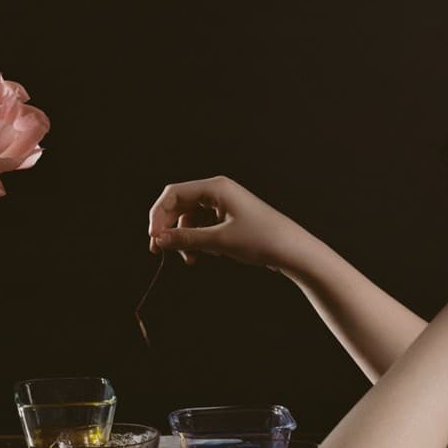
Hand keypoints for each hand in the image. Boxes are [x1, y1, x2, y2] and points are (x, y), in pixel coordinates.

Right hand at [148, 176, 309, 271]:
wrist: (293, 250)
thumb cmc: (262, 239)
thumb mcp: (219, 241)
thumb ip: (186, 239)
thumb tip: (159, 240)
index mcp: (216, 187)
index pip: (173, 194)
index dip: (158, 216)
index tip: (154, 239)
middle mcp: (218, 192)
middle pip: (179, 206)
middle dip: (169, 229)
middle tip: (160, 251)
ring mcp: (224, 205)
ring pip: (190, 219)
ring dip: (185, 239)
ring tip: (191, 259)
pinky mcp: (229, 218)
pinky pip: (203, 226)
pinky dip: (198, 241)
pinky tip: (207, 254)